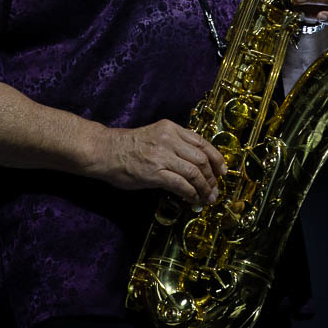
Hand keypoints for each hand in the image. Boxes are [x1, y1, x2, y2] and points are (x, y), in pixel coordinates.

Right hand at [95, 120, 226, 206]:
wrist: (105, 151)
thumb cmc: (129, 146)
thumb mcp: (156, 135)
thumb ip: (175, 144)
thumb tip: (196, 163)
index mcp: (171, 128)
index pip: (202, 142)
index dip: (216, 158)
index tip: (222, 171)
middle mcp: (169, 139)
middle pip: (201, 158)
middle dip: (212, 177)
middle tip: (214, 189)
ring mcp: (161, 155)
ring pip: (194, 172)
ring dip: (204, 187)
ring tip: (206, 198)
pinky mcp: (154, 172)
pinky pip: (180, 184)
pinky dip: (190, 193)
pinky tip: (191, 199)